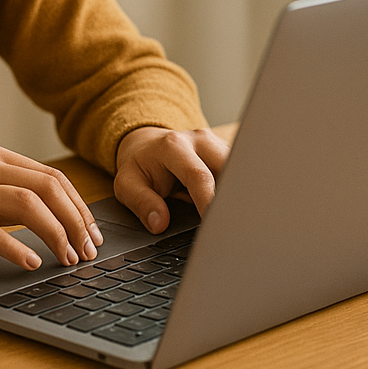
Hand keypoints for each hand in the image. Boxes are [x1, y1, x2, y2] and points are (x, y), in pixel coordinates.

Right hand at [0, 143, 103, 270]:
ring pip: (29, 205)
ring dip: (57, 234)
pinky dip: (17, 248)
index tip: (91, 235)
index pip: (52, 177)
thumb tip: (49, 218)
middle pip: (49, 187)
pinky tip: (30, 264)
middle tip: (90, 251)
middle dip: (77, 221)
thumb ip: (4, 196)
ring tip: (67, 259)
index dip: (79, 207)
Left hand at [113, 126, 229, 233]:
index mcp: (174, 146)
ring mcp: (216, 145)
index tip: (213, 226)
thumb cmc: (140, 167)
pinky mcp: (227, 153)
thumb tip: (159, 223)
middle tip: (232, 227)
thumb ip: (141, 202)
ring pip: (240, 172)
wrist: (148, 146)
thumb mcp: (127, 184)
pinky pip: (240, 174)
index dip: (208, 203)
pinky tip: (236, 210)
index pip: (198, 176)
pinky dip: (239, 193)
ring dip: (237, 196)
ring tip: (235, 221)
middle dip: (232, 199)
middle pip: (228, 170)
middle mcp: (199, 141)